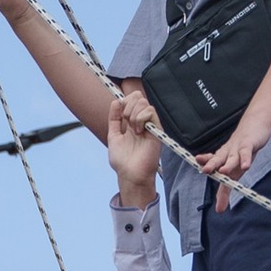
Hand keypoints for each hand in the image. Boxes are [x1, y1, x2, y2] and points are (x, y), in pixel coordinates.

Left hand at [107, 91, 161, 205]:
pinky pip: (150, 111)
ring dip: (133, 115)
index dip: (124, 101)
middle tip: (126, 123)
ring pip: (143, 102)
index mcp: (131, 121)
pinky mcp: (157, 129)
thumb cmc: (122, 161)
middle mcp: (141, 121)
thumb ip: (114, 118)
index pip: (131, 99)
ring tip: (133, 130)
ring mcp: (150, 124)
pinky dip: (141, 119)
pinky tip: (139, 132)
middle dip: (128, 106)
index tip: (120, 115)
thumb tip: (116, 101)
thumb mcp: (113, 136)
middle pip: (138, 96)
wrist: (130, 174)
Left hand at [194, 124, 266, 192]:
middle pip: (218, 159)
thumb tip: (219, 211)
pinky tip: (246, 167)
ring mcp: (238, 147)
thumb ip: (225, 191)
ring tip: (223, 172)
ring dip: (228, 164)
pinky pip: (247, 152)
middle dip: (211, 165)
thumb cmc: (242, 150)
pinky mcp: (250, 144)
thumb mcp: (234, 170)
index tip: (199, 168)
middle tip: (204, 171)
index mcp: (222, 157)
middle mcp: (227, 152)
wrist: (256, 125)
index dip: (205, 163)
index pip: (211, 162)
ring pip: (232, 156)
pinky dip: (246, 159)